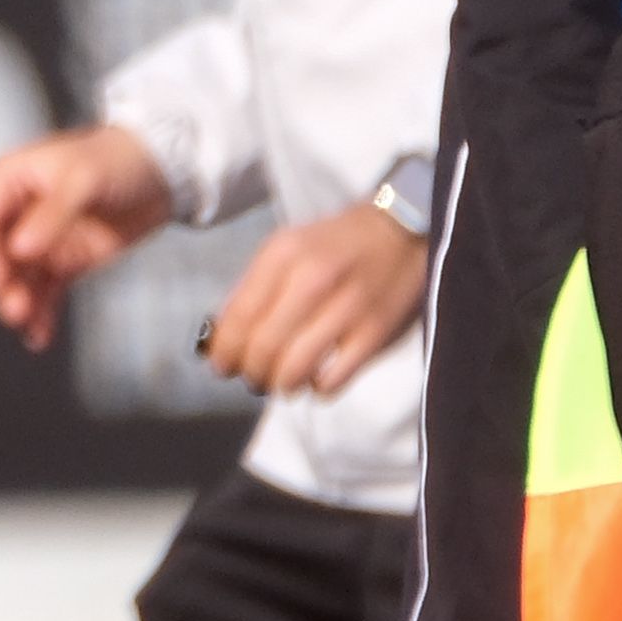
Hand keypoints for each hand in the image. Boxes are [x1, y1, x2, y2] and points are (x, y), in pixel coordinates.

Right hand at [0, 125, 174, 350]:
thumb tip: (20, 248)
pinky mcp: (68, 259)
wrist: (166, 171)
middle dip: (6, 284)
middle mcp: (24, 210)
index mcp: (15, 179)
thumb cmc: (121, 157)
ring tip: (29, 325)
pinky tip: (40, 333)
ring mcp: (46, 237)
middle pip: (1, 255)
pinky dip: (43, 312)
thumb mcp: (83, 180)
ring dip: (22, 302)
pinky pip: (47, 290)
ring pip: (22, 277)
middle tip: (16, 309)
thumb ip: (52, 215)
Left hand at [201, 203, 427, 399]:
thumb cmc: (335, 246)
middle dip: (252, 371)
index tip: (222, 365)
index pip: (240, 314)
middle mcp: (313, 279)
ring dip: (282, 384)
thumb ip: (255, 287)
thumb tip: (224, 335)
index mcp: (284, 255)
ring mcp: (347, 308)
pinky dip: (319, 388)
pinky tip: (318, 379)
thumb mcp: (287, 248)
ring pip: (296, 368)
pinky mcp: (375, 333)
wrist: (399, 232)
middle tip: (254, 377)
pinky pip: (334, 378)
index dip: (226, 349)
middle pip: (264, 345)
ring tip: (282, 382)